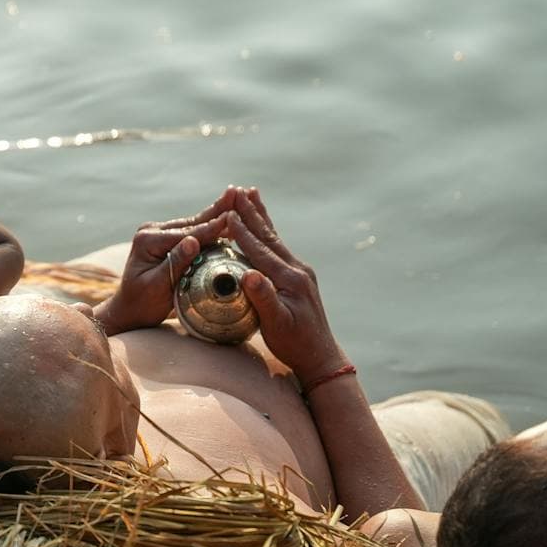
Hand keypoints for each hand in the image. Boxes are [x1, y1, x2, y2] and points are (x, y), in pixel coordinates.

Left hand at [98, 188, 244, 333]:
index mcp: (148, 240)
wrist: (130, 309)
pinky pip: (193, 231)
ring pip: (194, 223)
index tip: (234, 217)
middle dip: (218, 210)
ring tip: (239, 197)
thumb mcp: (157, 286)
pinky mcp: (167, 238)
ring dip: (218, 213)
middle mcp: (152, 230)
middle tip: (240, 193)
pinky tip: (229, 216)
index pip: (187, 234)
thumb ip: (175, 263)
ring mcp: (159, 232)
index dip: (212, 227)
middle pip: (192, 222)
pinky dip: (211, 225)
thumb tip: (193, 241)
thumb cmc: (142, 304)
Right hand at [225, 189, 344, 383]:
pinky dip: (266, 233)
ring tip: (251, 194)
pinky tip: (262, 227)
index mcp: (289, 278)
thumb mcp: (276, 324)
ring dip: (260, 216)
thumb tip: (248, 274)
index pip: (259, 249)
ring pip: (274, 238)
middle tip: (238, 189)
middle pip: (268, 235)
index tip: (227, 211)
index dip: (242, 230)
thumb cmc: (294, 343)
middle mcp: (296, 270)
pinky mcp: (297, 278)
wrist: (319, 356)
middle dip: (251, 212)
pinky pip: (277, 248)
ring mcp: (298, 272)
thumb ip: (263, 298)